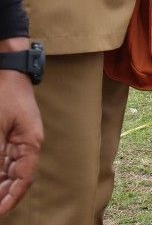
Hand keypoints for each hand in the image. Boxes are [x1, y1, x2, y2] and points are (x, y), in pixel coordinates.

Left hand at [0, 68, 41, 215]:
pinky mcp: (11, 135)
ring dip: (0, 184)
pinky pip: (6, 159)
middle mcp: (27, 145)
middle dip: (3, 194)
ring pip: (10, 170)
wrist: (9, 72)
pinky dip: (0, 171)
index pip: (24, 178)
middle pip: (17, 177)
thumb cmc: (5, 95)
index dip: (12, 198)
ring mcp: (19, 140)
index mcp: (30, 143)